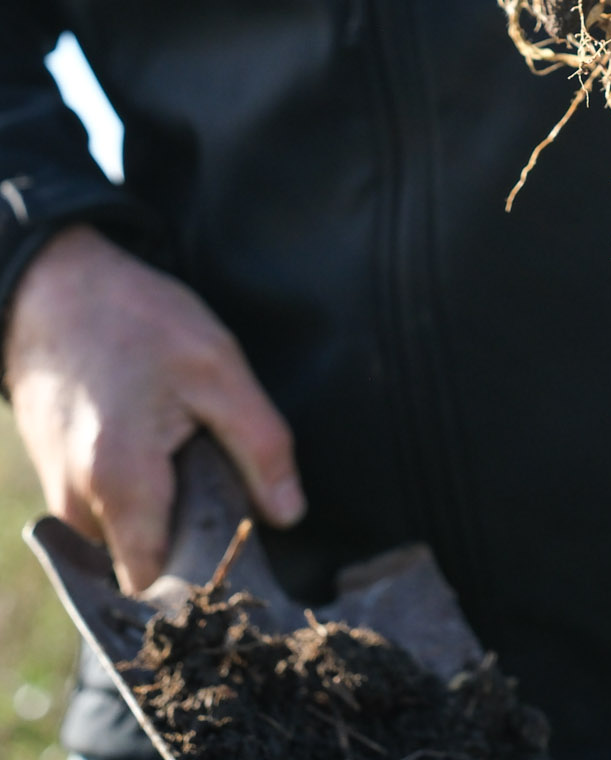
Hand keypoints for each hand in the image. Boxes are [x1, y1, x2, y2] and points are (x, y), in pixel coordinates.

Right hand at [5, 224, 304, 592]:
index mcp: (122, 485)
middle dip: (190, 539)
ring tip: (187, 453)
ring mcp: (64, 499)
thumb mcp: (217, 366)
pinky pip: (111, 514)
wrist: (54, 290)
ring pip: (129, 540)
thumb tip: (290, 514)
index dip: (206, 574)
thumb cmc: (136, 321)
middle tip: (221, 481)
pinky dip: (141, 494)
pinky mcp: (60, 483)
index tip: (241, 542)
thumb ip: (260, 444)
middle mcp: (81, 507)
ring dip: (166, 513)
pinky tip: (158, 445)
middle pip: (148, 566)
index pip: (163, 586)